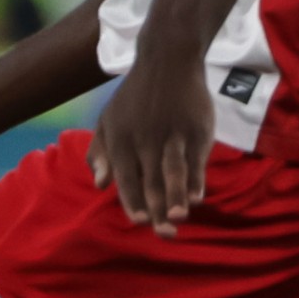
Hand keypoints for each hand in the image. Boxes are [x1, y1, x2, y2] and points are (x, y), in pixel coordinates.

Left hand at [88, 54, 211, 235]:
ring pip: (174, 170)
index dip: (132, 199)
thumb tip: (101, 185)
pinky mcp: (197, 129)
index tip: (138, 221)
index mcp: (121, 140)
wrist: (167, 62)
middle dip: (157, 208)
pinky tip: (198, 197)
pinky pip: (197, 159)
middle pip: (151, 179)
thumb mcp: (107, 121)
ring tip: (179, 217)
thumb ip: (100, 154)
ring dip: (176, 195)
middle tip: (164, 234)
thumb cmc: (133, 99)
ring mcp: (173, 134)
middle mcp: (146, 139)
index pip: (126, 176)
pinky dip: (197, 178)